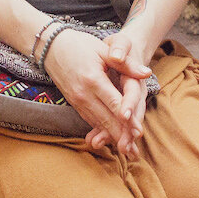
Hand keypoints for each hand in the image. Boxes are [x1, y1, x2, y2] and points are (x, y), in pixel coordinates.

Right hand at [43, 29, 143, 155]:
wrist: (51, 47)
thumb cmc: (80, 45)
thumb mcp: (104, 50)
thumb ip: (126, 64)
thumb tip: (147, 73)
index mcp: (93, 79)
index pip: (114, 104)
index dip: (127, 120)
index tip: (139, 133)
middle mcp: (84, 94)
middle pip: (106, 119)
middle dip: (121, 136)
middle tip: (134, 152)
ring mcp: (77, 100)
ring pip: (98, 123)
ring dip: (112, 137)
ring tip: (127, 150)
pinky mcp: (74, 103)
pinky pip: (90, 120)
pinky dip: (101, 131)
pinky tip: (111, 139)